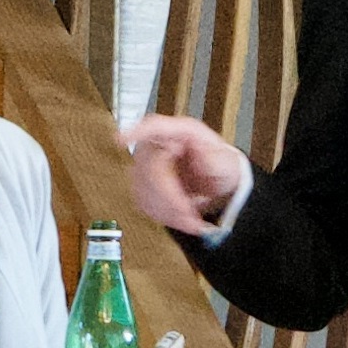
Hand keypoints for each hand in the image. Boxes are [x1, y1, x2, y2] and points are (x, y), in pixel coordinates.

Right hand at [121, 114, 243, 235]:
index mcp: (182, 132)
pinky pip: (143, 202)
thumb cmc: (221, 167)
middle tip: (188, 213)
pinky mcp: (144, 184)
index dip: (136, 132)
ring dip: (167, 210)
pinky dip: (162, 215)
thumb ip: (215, 159)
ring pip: (143, 189)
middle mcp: (161, 144)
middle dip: (169, 197)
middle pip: (149, 169)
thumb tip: (203, 154)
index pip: (154, 127)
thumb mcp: (227, 162)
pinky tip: (178, 218)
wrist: (220, 185)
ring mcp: (149, 164)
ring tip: (189, 220)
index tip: (120, 139)